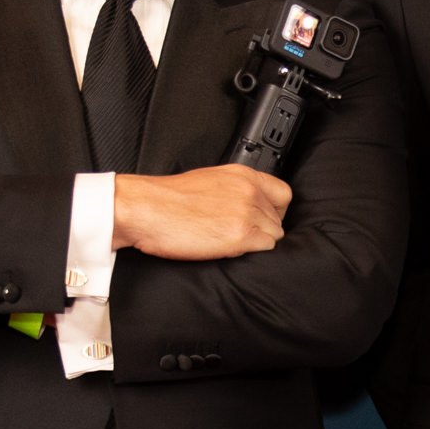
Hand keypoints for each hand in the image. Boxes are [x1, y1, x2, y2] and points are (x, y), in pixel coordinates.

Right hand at [113, 165, 287, 260]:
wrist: (146, 208)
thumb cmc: (168, 199)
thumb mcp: (209, 181)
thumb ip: (234, 190)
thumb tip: (246, 207)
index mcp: (242, 175)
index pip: (283, 193)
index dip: (276, 211)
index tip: (265, 220)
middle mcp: (249, 191)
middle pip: (278, 219)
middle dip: (263, 230)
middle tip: (238, 236)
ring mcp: (247, 213)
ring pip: (274, 236)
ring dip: (256, 243)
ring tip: (229, 243)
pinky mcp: (240, 235)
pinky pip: (264, 249)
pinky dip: (250, 253)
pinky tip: (228, 249)